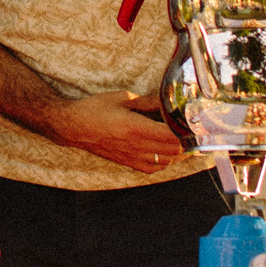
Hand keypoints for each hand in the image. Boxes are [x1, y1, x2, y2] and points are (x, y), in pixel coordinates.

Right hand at [48, 90, 186, 172]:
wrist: (72, 126)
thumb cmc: (94, 109)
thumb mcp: (121, 98)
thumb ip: (146, 101)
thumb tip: (164, 99)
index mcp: (136, 127)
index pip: (171, 135)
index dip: (186, 131)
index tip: (192, 123)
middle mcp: (136, 145)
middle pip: (173, 150)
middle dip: (185, 142)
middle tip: (190, 130)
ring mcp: (131, 156)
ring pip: (165, 161)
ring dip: (176, 153)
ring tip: (180, 141)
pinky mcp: (126, 162)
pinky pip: (152, 168)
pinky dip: (163, 162)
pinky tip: (164, 153)